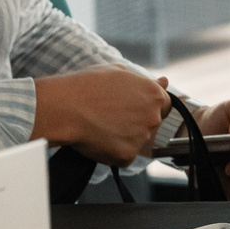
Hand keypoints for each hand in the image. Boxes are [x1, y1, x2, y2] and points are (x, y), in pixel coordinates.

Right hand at [33, 66, 169, 165]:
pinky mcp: (128, 156)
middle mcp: (153, 117)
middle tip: (109, 115)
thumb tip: (165, 82)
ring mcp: (142, 138)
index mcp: (154, 95)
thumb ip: (145, 81)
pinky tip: (97, 138)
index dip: (147, 106)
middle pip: (151, 124)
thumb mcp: (118, 72)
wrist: (65, 108)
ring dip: (123, 136)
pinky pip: (123, 156)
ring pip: (136, 141)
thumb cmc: (88, 86)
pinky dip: (112, 151)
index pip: (164, 105)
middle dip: (135, 121)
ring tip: (100, 124)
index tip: (130, 107)